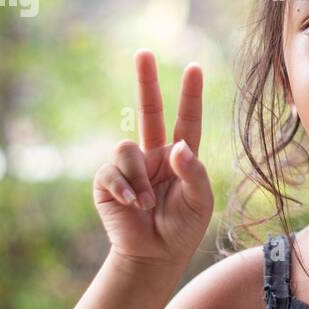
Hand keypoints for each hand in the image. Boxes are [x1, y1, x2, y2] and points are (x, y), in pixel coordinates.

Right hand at [92, 49, 213, 265]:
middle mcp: (154, 155)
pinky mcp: (108, 181)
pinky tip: (132, 205)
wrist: (154, 256)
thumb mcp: (200, 202)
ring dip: (139, 178)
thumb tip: (178, 145)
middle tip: (143, 52)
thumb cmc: (181, 228)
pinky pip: (112, 170)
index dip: (190, 95)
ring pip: (127, 147)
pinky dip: (125, 188)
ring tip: (147, 203)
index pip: (187, 121)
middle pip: (149, 111)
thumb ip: (193, 172)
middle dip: (146, 81)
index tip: (194, 67)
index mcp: (180, 157)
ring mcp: (130, 166)